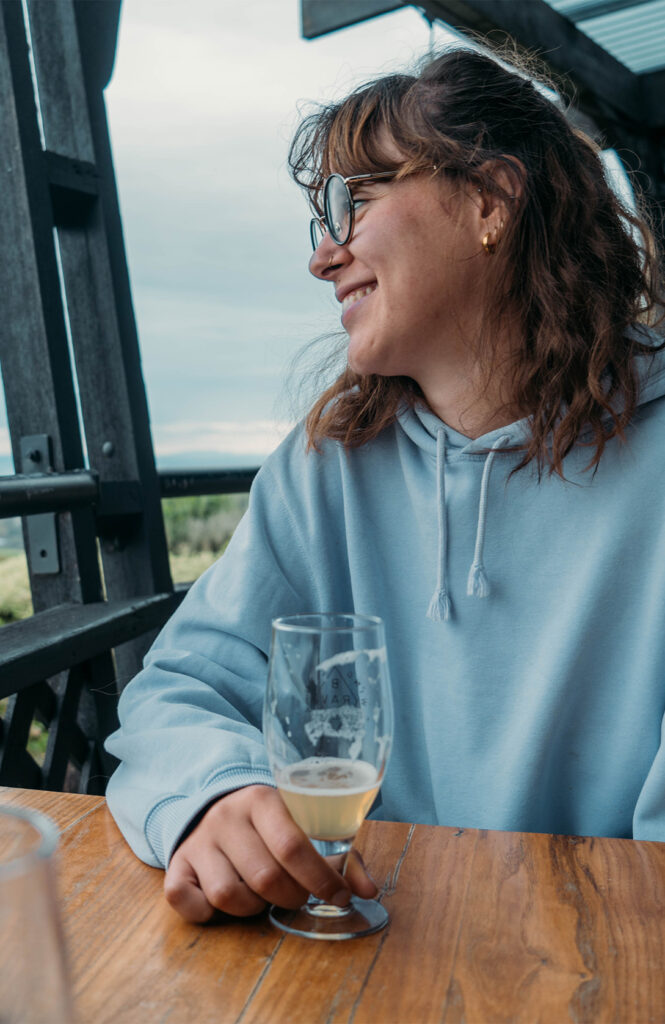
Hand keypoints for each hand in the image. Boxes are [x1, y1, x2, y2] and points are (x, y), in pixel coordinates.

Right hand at [163, 784, 377, 922]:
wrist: (213, 805)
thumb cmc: (269, 825)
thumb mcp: (303, 825)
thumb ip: (340, 856)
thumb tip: (369, 891)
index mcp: (262, 800)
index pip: (292, 844)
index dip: (320, 879)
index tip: (339, 897)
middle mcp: (227, 817)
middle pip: (265, 876)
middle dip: (291, 897)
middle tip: (297, 895)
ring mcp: (199, 841)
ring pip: (228, 894)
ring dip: (253, 907)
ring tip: (261, 894)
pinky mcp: (176, 865)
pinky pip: (185, 902)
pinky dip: (205, 912)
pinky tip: (221, 902)